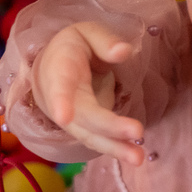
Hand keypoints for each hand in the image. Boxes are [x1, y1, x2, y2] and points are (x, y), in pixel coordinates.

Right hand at [31, 21, 145, 165]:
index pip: (58, 85)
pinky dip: (115, 148)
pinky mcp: (82, 128)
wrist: (53, 67)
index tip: (63, 116)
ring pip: (88, 135)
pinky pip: (97, 140)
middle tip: (137, 132)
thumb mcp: (87, 33)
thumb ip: (104, 41)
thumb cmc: (74, 47)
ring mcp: (70, 117)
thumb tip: (124, 51)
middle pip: (82, 116)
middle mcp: (59, 98)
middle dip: (108, 127)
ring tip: (137, 158)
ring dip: (114, 148)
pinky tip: (134, 156)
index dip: (60, 101)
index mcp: (59, 68)